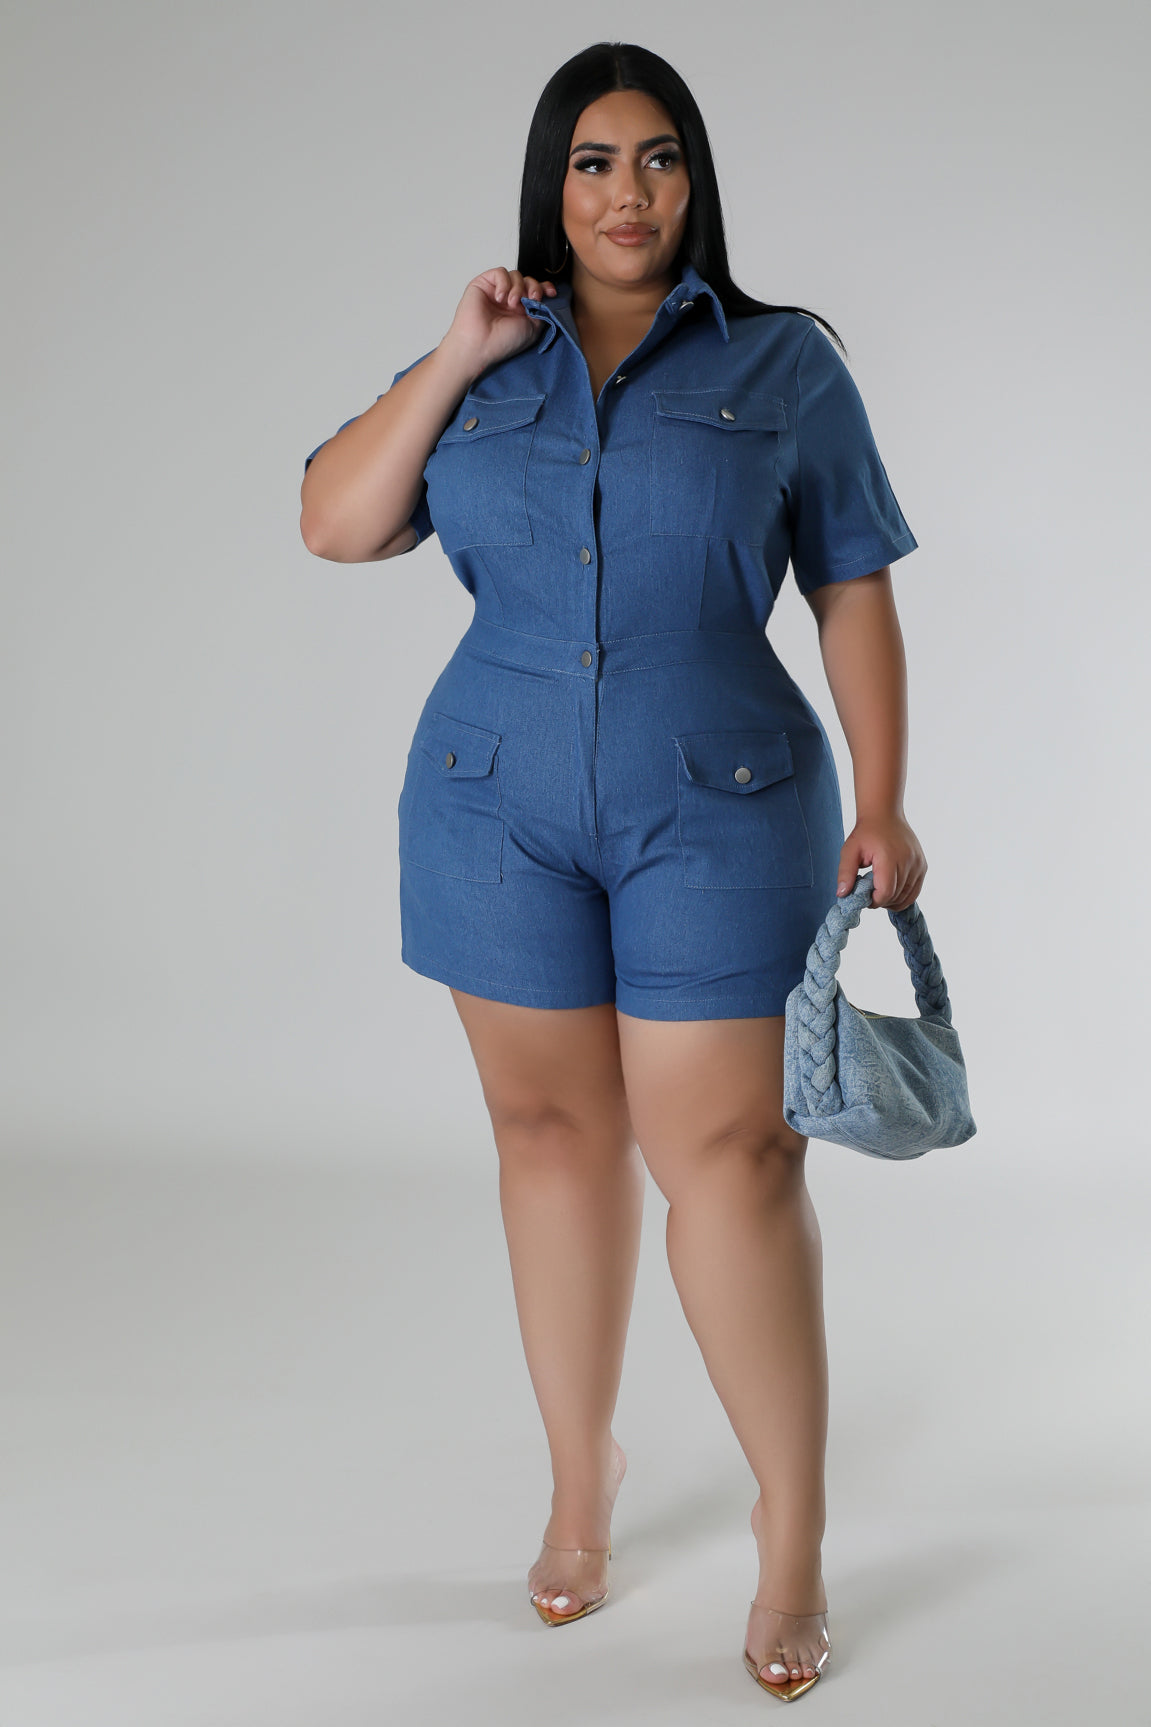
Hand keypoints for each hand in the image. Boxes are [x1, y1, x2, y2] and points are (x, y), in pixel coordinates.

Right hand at [440, 266, 557, 377]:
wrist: (480, 344)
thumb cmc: (502, 342)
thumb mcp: (532, 328)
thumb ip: (541, 311)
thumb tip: (547, 298)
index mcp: (521, 310)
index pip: (535, 291)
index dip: (544, 288)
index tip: (551, 293)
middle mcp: (509, 300)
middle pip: (528, 280)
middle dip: (534, 287)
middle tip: (532, 299)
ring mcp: (496, 291)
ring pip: (515, 275)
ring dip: (518, 287)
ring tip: (512, 304)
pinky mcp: (483, 284)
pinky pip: (500, 272)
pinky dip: (504, 283)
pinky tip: (500, 297)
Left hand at [836, 812, 926, 910]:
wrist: (885, 815)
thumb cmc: (866, 833)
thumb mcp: (849, 851)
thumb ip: (845, 873)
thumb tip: (842, 895)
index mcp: (890, 858)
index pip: (885, 892)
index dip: (873, 901)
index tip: (864, 897)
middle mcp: (908, 862)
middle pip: (895, 897)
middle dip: (881, 901)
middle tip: (869, 893)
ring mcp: (918, 864)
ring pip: (907, 897)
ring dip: (892, 901)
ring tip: (879, 890)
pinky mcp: (922, 866)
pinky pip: (915, 891)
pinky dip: (903, 896)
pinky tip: (891, 890)